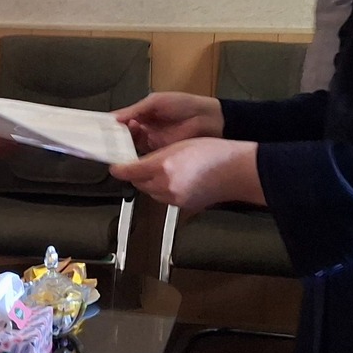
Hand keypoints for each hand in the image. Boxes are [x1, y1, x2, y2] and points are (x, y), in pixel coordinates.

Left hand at [110, 138, 261, 210]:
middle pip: (139, 183)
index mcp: (163, 166)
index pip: (130, 171)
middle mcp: (166, 185)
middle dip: (136, 175)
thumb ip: (157, 155)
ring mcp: (174, 199)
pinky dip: (163, 190)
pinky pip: (165, 199)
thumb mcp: (181, 145)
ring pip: (151, 192)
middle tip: (137, 164)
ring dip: (149, 183)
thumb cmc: (213, 152)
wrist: (237, 171)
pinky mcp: (183, 207)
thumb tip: (141, 164)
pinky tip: (174, 180)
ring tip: (159, 171)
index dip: (120, 169)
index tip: (115, 166)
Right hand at [112, 91, 223, 152]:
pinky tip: (127, 156)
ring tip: (113, 147)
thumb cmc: (183, 105)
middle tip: (103, 141)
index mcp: (143, 113)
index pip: (122, 120)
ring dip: (123, 147)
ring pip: (131, 146)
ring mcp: (152, 141)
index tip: (97, 129)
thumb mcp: (156, 102)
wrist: (208, 120)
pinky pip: (143, 156)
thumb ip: (135, 110)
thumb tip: (114, 118)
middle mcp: (145, 128)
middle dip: (114, 138)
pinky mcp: (159, 152)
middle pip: (124, 135)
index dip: (111, 124)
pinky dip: (135, 157)